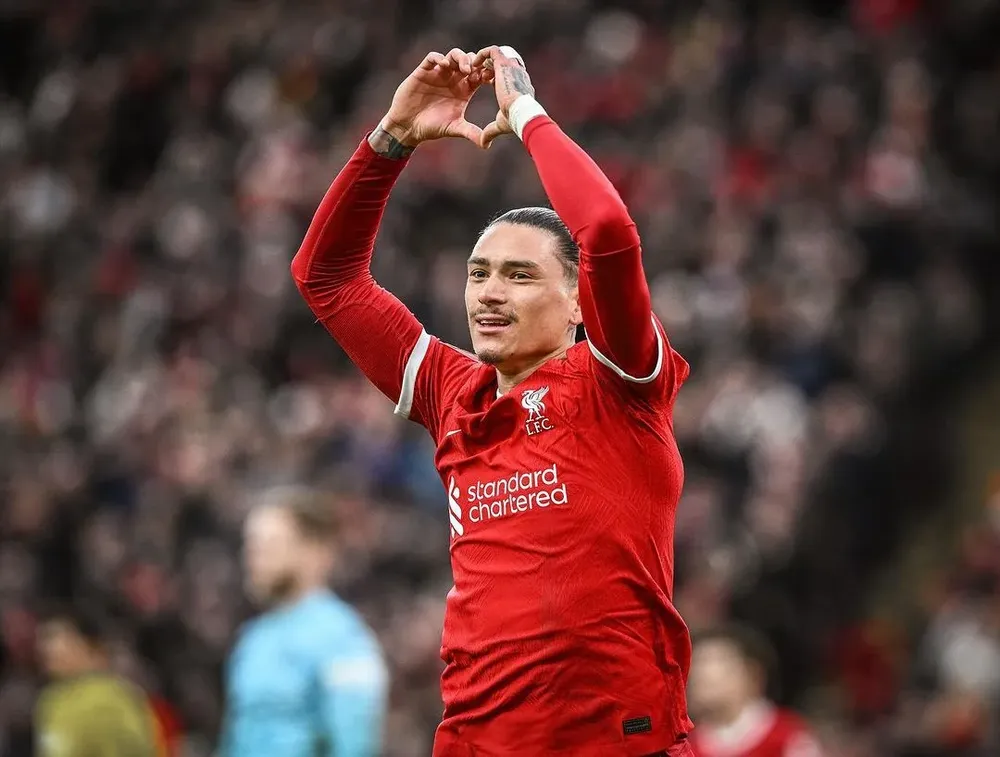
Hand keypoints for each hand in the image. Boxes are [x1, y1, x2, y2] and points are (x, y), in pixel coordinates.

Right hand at [377, 48, 492, 149]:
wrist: (408, 127)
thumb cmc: (432, 128)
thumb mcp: (454, 129)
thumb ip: (471, 132)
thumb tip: (488, 144)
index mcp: (464, 90)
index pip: (478, 74)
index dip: (485, 73)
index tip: (489, 78)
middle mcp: (452, 79)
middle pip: (468, 61)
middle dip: (474, 63)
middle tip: (476, 71)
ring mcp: (438, 74)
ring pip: (453, 56)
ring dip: (460, 58)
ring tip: (464, 69)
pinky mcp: (423, 72)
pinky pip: (432, 58)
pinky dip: (439, 58)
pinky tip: (444, 65)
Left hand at [475, 45, 535, 148]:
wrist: (522, 113)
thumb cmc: (516, 121)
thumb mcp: (501, 125)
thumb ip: (491, 131)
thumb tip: (483, 144)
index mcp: (516, 85)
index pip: (503, 75)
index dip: (490, 77)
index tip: (479, 82)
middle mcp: (516, 73)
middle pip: (500, 62)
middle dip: (486, 67)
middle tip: (473, 74)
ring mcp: (511, 66)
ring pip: (496, 54)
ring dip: (483, 60)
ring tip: (471, 68)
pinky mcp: (505, 63)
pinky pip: (492, 51)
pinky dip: (481, 55)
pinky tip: (472, 64)